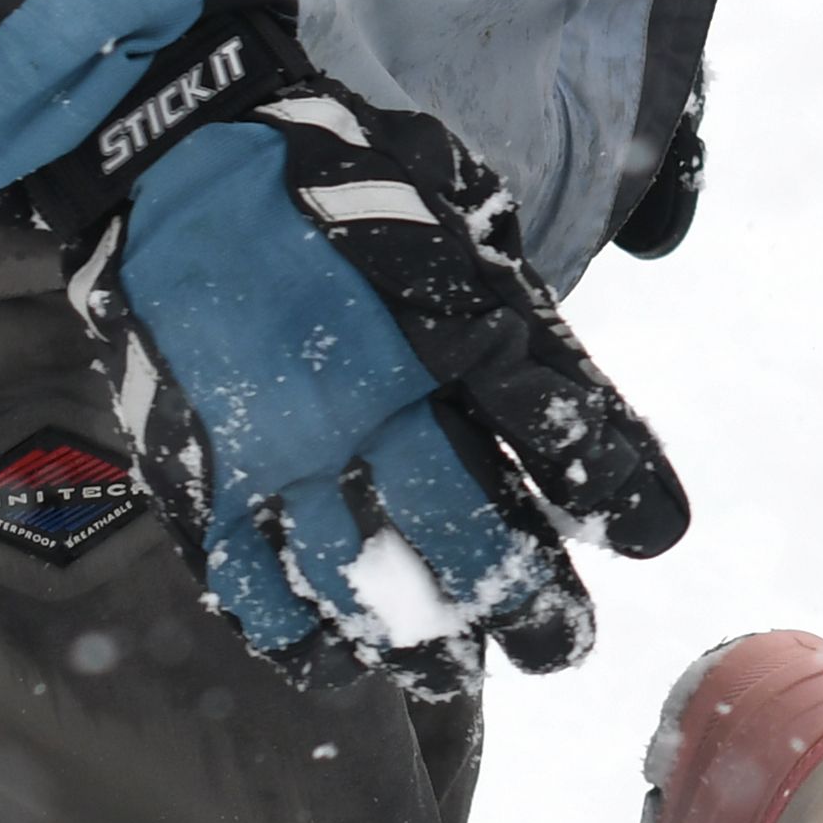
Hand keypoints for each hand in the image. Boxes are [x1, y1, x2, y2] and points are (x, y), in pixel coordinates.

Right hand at [83, 74, 687, 673]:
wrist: (170, 148)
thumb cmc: (330, 174)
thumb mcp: (451, 201)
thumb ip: (506, 303)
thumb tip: (564, 408)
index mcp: (440, 321)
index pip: (556, 427)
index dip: (618, 488)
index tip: (653, 537)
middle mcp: (364, 399)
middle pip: (468, 538)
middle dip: (530, 606)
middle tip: (564, 647)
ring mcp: (272, 447)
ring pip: (364, 582)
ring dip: (424, 642)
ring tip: (458, 674)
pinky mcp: (198, 473)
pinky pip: (250, 589)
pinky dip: (297, 641)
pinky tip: (339, 662)